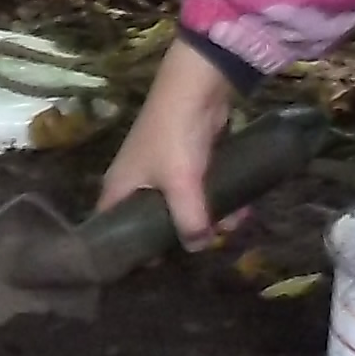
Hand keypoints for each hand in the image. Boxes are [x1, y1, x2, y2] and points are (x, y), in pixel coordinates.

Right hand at [98, 41, 239, 245]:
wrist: (197, 86)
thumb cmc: (176, 137)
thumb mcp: (181, 185)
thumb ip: (189, 222)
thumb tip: (199, 247)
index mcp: (119, 188)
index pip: (113, 230)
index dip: (129, 250)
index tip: (155, 268)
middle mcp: (136, 182)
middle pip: (154, 221)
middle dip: (183, 234)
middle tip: (206, 244)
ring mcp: (163, 171)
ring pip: (183, 207)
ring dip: (209, 218)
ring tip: (233, 224)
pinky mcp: (189, 162)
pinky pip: (200, 191)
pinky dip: (218, 200)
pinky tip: (241, 211)